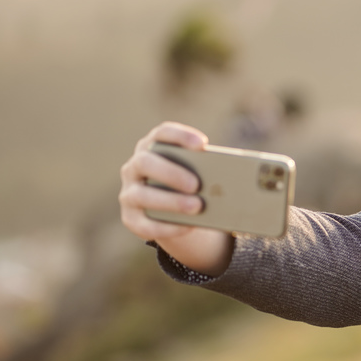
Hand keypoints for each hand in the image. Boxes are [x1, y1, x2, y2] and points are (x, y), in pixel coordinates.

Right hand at [118, 122, 234, 273]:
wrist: (174, 211)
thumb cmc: (191, 184)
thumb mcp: (197, 173)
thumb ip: (206, 170)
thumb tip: (231, 177)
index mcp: (152, 147)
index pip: (161, 134)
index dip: (180, 136)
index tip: (203, 145)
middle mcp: (135, 167)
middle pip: (146, 162)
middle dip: (171, 173)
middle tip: (197, 184)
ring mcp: (129, 192)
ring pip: (141, 195)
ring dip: (170, 201)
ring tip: (197, 207)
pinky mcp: (130, 218)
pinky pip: (144, 224)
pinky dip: (166, 227)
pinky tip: (188, 227)